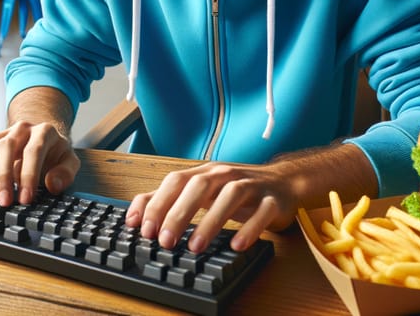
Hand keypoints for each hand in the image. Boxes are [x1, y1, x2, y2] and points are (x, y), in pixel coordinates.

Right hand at [0, 121, 79, 205]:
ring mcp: (5, 131)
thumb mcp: (69, 162)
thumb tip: (53, 184)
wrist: (45, 139)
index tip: (25, 198)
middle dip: (4, 176)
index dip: (28, 176)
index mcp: (44, 131)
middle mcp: (23, 128)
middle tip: (5, 201)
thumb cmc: (55, 153)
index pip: (33, 151)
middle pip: (7, 146)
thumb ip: (65, 172)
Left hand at [125, 162, 297, 253]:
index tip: (141, 228)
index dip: (158, 202)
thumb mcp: (202, 191)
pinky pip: (262, 212)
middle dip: (179, 212)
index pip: (176, 181)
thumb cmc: (236, 189)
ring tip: (195, 247)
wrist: (284, 182)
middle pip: (200, 185)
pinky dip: (250, 228)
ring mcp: (251, 185)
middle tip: (165, 241)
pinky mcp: (272, 200)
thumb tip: (135, 215)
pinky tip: (237, 245)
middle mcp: (226, 174)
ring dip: (211, 220)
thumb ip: (169, 200)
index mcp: (206, 172)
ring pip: (231, 195)